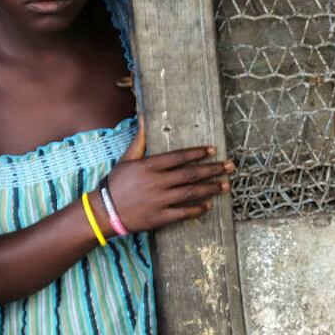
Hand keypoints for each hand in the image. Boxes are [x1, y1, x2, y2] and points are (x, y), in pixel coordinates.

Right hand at [102, 117, 233, 232]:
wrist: (104, 211)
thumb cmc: (116, 183)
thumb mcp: (126, 159)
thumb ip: (139, 140)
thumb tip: (143, 117)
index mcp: (149, 166)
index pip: (179, 157)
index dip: (197, 153)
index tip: (213, 151)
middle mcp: (156, 182)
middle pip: (190, 174)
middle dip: (213, 170)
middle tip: (230, 167)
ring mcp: (159, 200)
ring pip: (191, 193)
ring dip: (210, 189)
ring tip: (225, 186)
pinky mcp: (160, 217)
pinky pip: (183, 212)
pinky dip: (197, 208)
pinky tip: (208, 205)